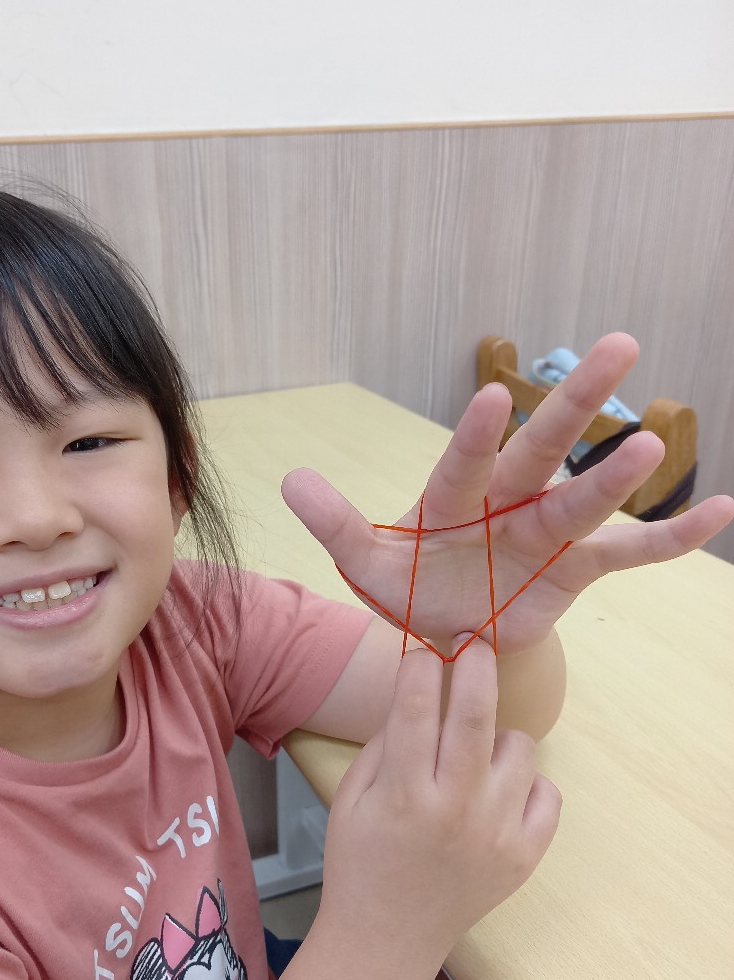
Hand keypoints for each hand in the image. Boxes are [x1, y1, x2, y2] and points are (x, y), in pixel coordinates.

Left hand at [282, 334, 733, 655]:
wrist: (447, 632)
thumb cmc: (408, 585)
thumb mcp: (365, 563)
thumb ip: (336, 524)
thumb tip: (289, 481)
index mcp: (452, 496)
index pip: (465, 461)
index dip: (475, 434)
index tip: (488, 397)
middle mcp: (507, 502)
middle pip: (541, 451)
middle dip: (573, 405)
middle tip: (619, 348)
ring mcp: (546, 533)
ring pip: (585, 502)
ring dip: (616, 478)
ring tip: (651, 444)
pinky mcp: (575, 571)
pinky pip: (627, 554)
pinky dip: (670, 538)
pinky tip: (718, 512)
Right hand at [318, 640, 560, 967]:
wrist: (388, 938)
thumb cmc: (360, 861)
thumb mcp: (352, 798)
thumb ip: (384, 744)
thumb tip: (419, 693)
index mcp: (404, 794)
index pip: (415, 708)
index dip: (420, 667)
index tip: (424, 648)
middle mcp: (455, 809)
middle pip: (477, 715)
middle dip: (477, 667)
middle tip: (476, 643)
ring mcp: (496, 834)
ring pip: (519, 749)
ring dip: (497, 738)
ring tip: (475, 756)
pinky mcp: (525, 856)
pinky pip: (546, 793)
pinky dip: (526, 785)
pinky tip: (498, 795)